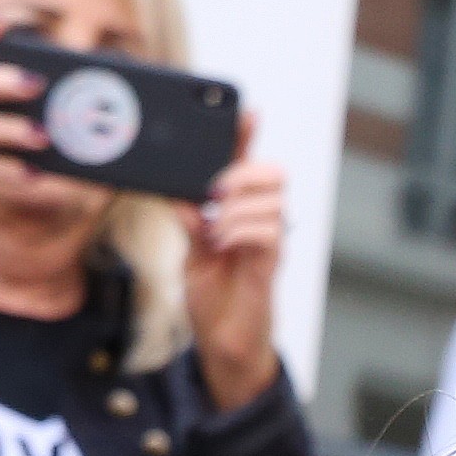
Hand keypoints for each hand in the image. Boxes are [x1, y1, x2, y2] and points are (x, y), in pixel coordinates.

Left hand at [180, 131, 285, 413]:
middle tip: (215, 192)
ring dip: (235, 208)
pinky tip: (222, 243)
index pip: (248, 166)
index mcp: (241, 213)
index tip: (247, 112)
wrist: (222, 343)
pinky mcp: (271, 264)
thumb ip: (189, 222)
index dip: (249, 137)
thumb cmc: (213, 297)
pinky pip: (267, 231)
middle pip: (274, 173)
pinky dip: (239, 230)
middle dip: (243, 173)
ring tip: (214, 231)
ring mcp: (270, 242)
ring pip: (270, 200)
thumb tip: (180, 193)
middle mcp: (262, 222)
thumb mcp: (190, 253)